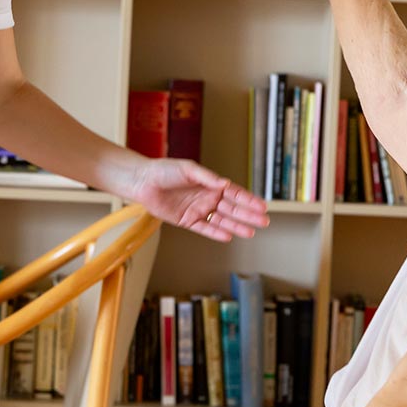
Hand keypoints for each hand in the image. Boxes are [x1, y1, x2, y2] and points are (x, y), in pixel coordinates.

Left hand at [128, 158, 268, 242]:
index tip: (262, 206)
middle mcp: (207, 197)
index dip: (248, 200)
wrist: (142, 182)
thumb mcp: (188, 169)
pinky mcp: (187, 221)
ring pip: (222, 220)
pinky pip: (204, 228)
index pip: (234, 193)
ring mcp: (198, 210)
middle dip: (248, 215)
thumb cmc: (164, 171)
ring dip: (237, 226)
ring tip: (251, 232)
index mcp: (210, 184)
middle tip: (264, 221)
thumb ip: (207, 177)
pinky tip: (228, 236)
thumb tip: (225, 183)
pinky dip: (216, 233)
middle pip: (232, 208)